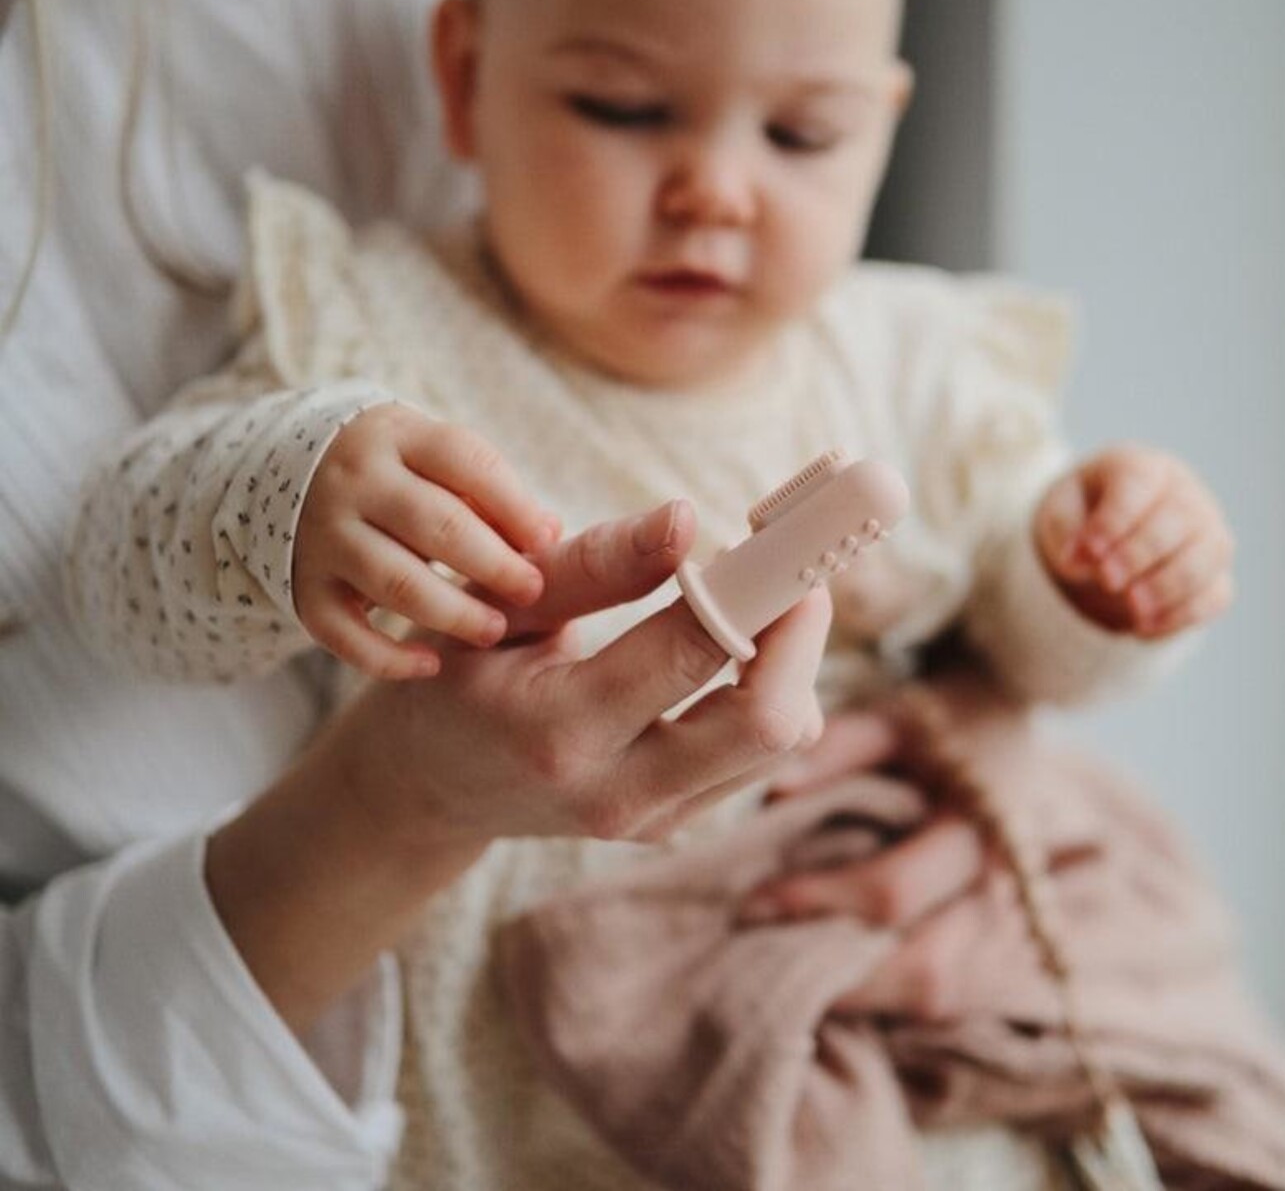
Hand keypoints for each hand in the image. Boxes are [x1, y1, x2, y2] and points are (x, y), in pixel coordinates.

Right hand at [292, 404, 551, 678]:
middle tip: (532, 591)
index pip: (465, 463)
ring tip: (495, 631)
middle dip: (493, 565)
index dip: (513, 505)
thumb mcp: (436, 459)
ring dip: (452, 612)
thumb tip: (548, 533)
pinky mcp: (304, 587)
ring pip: (394, 582)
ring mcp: (323, 536)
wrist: (292, 472)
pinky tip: (432, 665)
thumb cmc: (398, 471)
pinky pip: (343, 632)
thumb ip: (490, 493)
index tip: (548, 542)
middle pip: (436, 526)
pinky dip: (387, 657)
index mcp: (398, 437)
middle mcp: (355, 483)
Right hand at [333, 499, 831, 849]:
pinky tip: (734, 642)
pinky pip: (764, 754)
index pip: (696, 651)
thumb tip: (686, 518)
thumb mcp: (500, 605)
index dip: (758, 584)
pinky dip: (774, 688)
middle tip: (787, 564)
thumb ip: (592, 563)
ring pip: (784, 739)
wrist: (426, 789)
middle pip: (771, 722)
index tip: (787, 533)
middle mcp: (618, 792)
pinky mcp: (677, 823)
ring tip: (752, 595)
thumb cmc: (459, 675)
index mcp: (560, 731)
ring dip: (793, 657)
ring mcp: (654, 822)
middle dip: (801, 629)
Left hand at [736, 670, 1031, 1017]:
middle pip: (925, 969)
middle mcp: (998, 888)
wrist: (1004, 727)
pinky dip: (881, 991)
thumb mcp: (893, 717)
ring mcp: (999, 923)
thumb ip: (841, 745)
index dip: (817, 901)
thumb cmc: (939, 722)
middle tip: (762, 955)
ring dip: (859, 993)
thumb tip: (775, 790)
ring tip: (788, 969)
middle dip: (839, 974)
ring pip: (933, 993)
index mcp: (979, 827)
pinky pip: (936, 991)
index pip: (892, 890)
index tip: (752, 902)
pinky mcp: (987, 944)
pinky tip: (828, 970)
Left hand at [1034, 441, 1234, 637]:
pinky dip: (1182, 616)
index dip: (1115, 519)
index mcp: (1142, 466)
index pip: (1138, 481)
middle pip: (1179, 518)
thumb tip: (1082, 565)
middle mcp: (1184, 494)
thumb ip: (1068, 532)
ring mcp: (1207, 533)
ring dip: (1170, 586)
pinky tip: (1143, 630)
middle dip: (1141, 554)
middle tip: (1108, 581)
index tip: (1089, 551)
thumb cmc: (1085, 515)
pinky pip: (1215, 595)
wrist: (1109, 534)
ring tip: (1133, 610)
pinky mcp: (1215, 574)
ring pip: (1207, 556)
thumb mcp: (1062, 513)